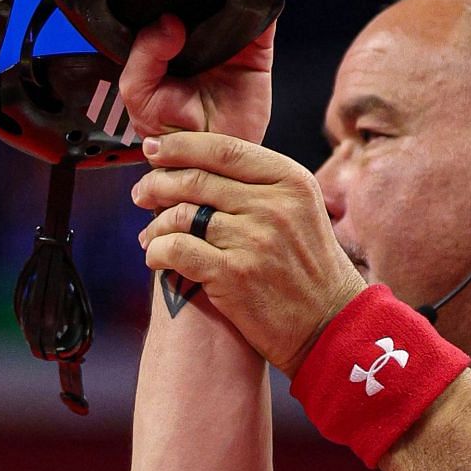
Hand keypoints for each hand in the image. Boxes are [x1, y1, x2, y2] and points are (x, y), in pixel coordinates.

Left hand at [116, 13, 274, 149]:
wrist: (211, 166)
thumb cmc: (171, 135)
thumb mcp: (140, 97)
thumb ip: (142, 58)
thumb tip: (169, 23)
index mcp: (165, 46)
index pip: (164, 7)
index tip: (170, 13)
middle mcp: (197, 40)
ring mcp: (229, 43)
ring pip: (234, 2)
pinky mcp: (256, 53)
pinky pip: (263, 21)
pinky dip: (261, 8)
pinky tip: (248, 7)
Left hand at [131, 130, 366, 373]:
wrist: (328, 325)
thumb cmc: (307, 271)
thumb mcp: (299, 212)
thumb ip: (259, 187)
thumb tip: (202, 166)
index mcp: (290, 180)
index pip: (223, 149)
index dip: (180, 146)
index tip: (154, 149)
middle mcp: (273, 204)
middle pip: (196, 179)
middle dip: (158, 184)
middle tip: (142, 194)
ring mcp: (254, 238)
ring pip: (182, 215)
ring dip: (155, 225)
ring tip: (149, 236)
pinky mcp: (234, 274)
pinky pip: (176, 250)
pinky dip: (156, 252)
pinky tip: (155, 258)